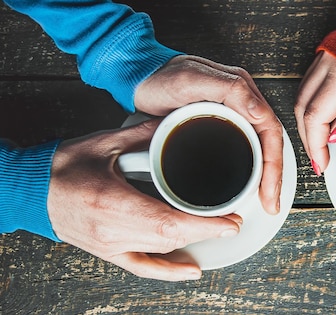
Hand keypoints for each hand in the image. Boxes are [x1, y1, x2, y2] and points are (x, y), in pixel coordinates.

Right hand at [48, 120, 242, 280]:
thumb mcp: (104, 143)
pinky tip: (192, 270)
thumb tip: (176, 121)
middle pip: (170, 238)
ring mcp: (109, 246)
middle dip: (207, 232)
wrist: (32, 190)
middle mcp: (112, 230)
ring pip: (161, 250)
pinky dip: (169, 272)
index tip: (231, 221)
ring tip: (218, 230)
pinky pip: (142, 267)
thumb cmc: (64, 166)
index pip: (169, 222)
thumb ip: (144, 134)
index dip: (204, 226)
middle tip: (232, 221)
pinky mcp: (107, 252)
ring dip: (192, 241)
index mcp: (112, 202)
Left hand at [135, 55, 282, 213]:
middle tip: (270, 203)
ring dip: (265, 176)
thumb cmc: (160, 78)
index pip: (270, 130)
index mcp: (243, 92)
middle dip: (273, 176)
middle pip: (269, 143)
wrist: (139, 79)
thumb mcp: (192, 80)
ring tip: (264, 200)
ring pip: (260, 148)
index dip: (273, 163)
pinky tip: (249, 186)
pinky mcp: (221, 126)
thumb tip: (259, 112)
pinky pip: (245, 148)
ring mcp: (233, 115)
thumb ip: (230, 89)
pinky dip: (251, 170)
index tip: (269, 190)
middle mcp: (243, 104)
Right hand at [294, 51, 335, 174]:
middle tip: (318, 159)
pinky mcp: (331, 49)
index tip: (322, 162)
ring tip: (319, 144)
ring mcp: (326, 52)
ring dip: (308, 121)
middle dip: (308, 137)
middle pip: (303, 106)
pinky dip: (313, 103)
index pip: (315, 117)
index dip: (315, 145)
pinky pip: (311, 81)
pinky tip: (323, 119)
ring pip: (303, 93)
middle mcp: (328, 59)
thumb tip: (334, 136)